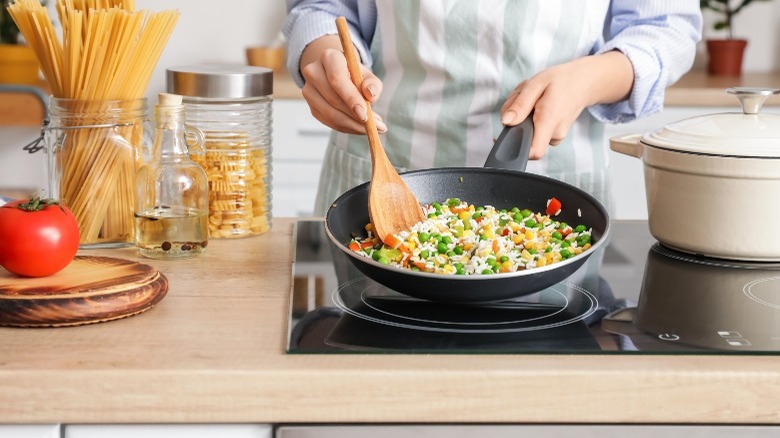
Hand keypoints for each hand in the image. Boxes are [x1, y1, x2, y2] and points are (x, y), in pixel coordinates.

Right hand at [299, 35, 386, 133]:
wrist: (338, 74)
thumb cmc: (355, 75)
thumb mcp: (367, 75)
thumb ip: (372, 84)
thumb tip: (370, 95)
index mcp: (329, 57)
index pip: (337, 79)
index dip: (351, 98)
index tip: (365, 115)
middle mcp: (313, 72)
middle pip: (333, 99)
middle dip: (355, 117)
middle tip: (376, 126)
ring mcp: (309, 90)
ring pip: (330, 113)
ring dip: (352, 125)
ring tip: (370, 128)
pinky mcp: (311, 106)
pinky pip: (328, 121)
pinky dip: (345, 127)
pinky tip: (358, 127)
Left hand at [500, 51, 632, 159]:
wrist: (584, 82)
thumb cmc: (562, 80)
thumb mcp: (536, 84)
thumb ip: (520, 105)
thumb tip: (506, 122)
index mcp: (549, 121)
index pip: (533, 152)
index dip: (516, 147)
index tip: (508, 131)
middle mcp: (554, 134)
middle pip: (523, 138)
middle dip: (515, 119)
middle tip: (522, 98)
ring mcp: (556, 137)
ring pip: (527, 133)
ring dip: (522, 116)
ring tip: (532, 98)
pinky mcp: (554, 135)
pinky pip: (535, 131)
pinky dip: (530, 118)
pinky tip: (537, 104)